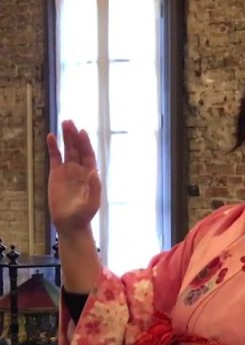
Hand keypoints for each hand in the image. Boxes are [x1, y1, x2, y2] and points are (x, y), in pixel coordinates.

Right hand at [47, 120, 100, 234]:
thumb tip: (94, 171)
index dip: (86, 143)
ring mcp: (68, 170)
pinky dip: (53, 147)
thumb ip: (94, 187)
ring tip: (64, 123)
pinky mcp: (56, 174)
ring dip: (66, 137)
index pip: (88, 155)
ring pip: (68, 150)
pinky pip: (55, 157)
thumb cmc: (84, 214)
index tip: (82, 132)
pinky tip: (51, 137)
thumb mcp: (92, 203)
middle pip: (78, 149)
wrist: (70, 222)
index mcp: (90, 174)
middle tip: (70, 122)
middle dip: (74, 136)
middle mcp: (80, 169)